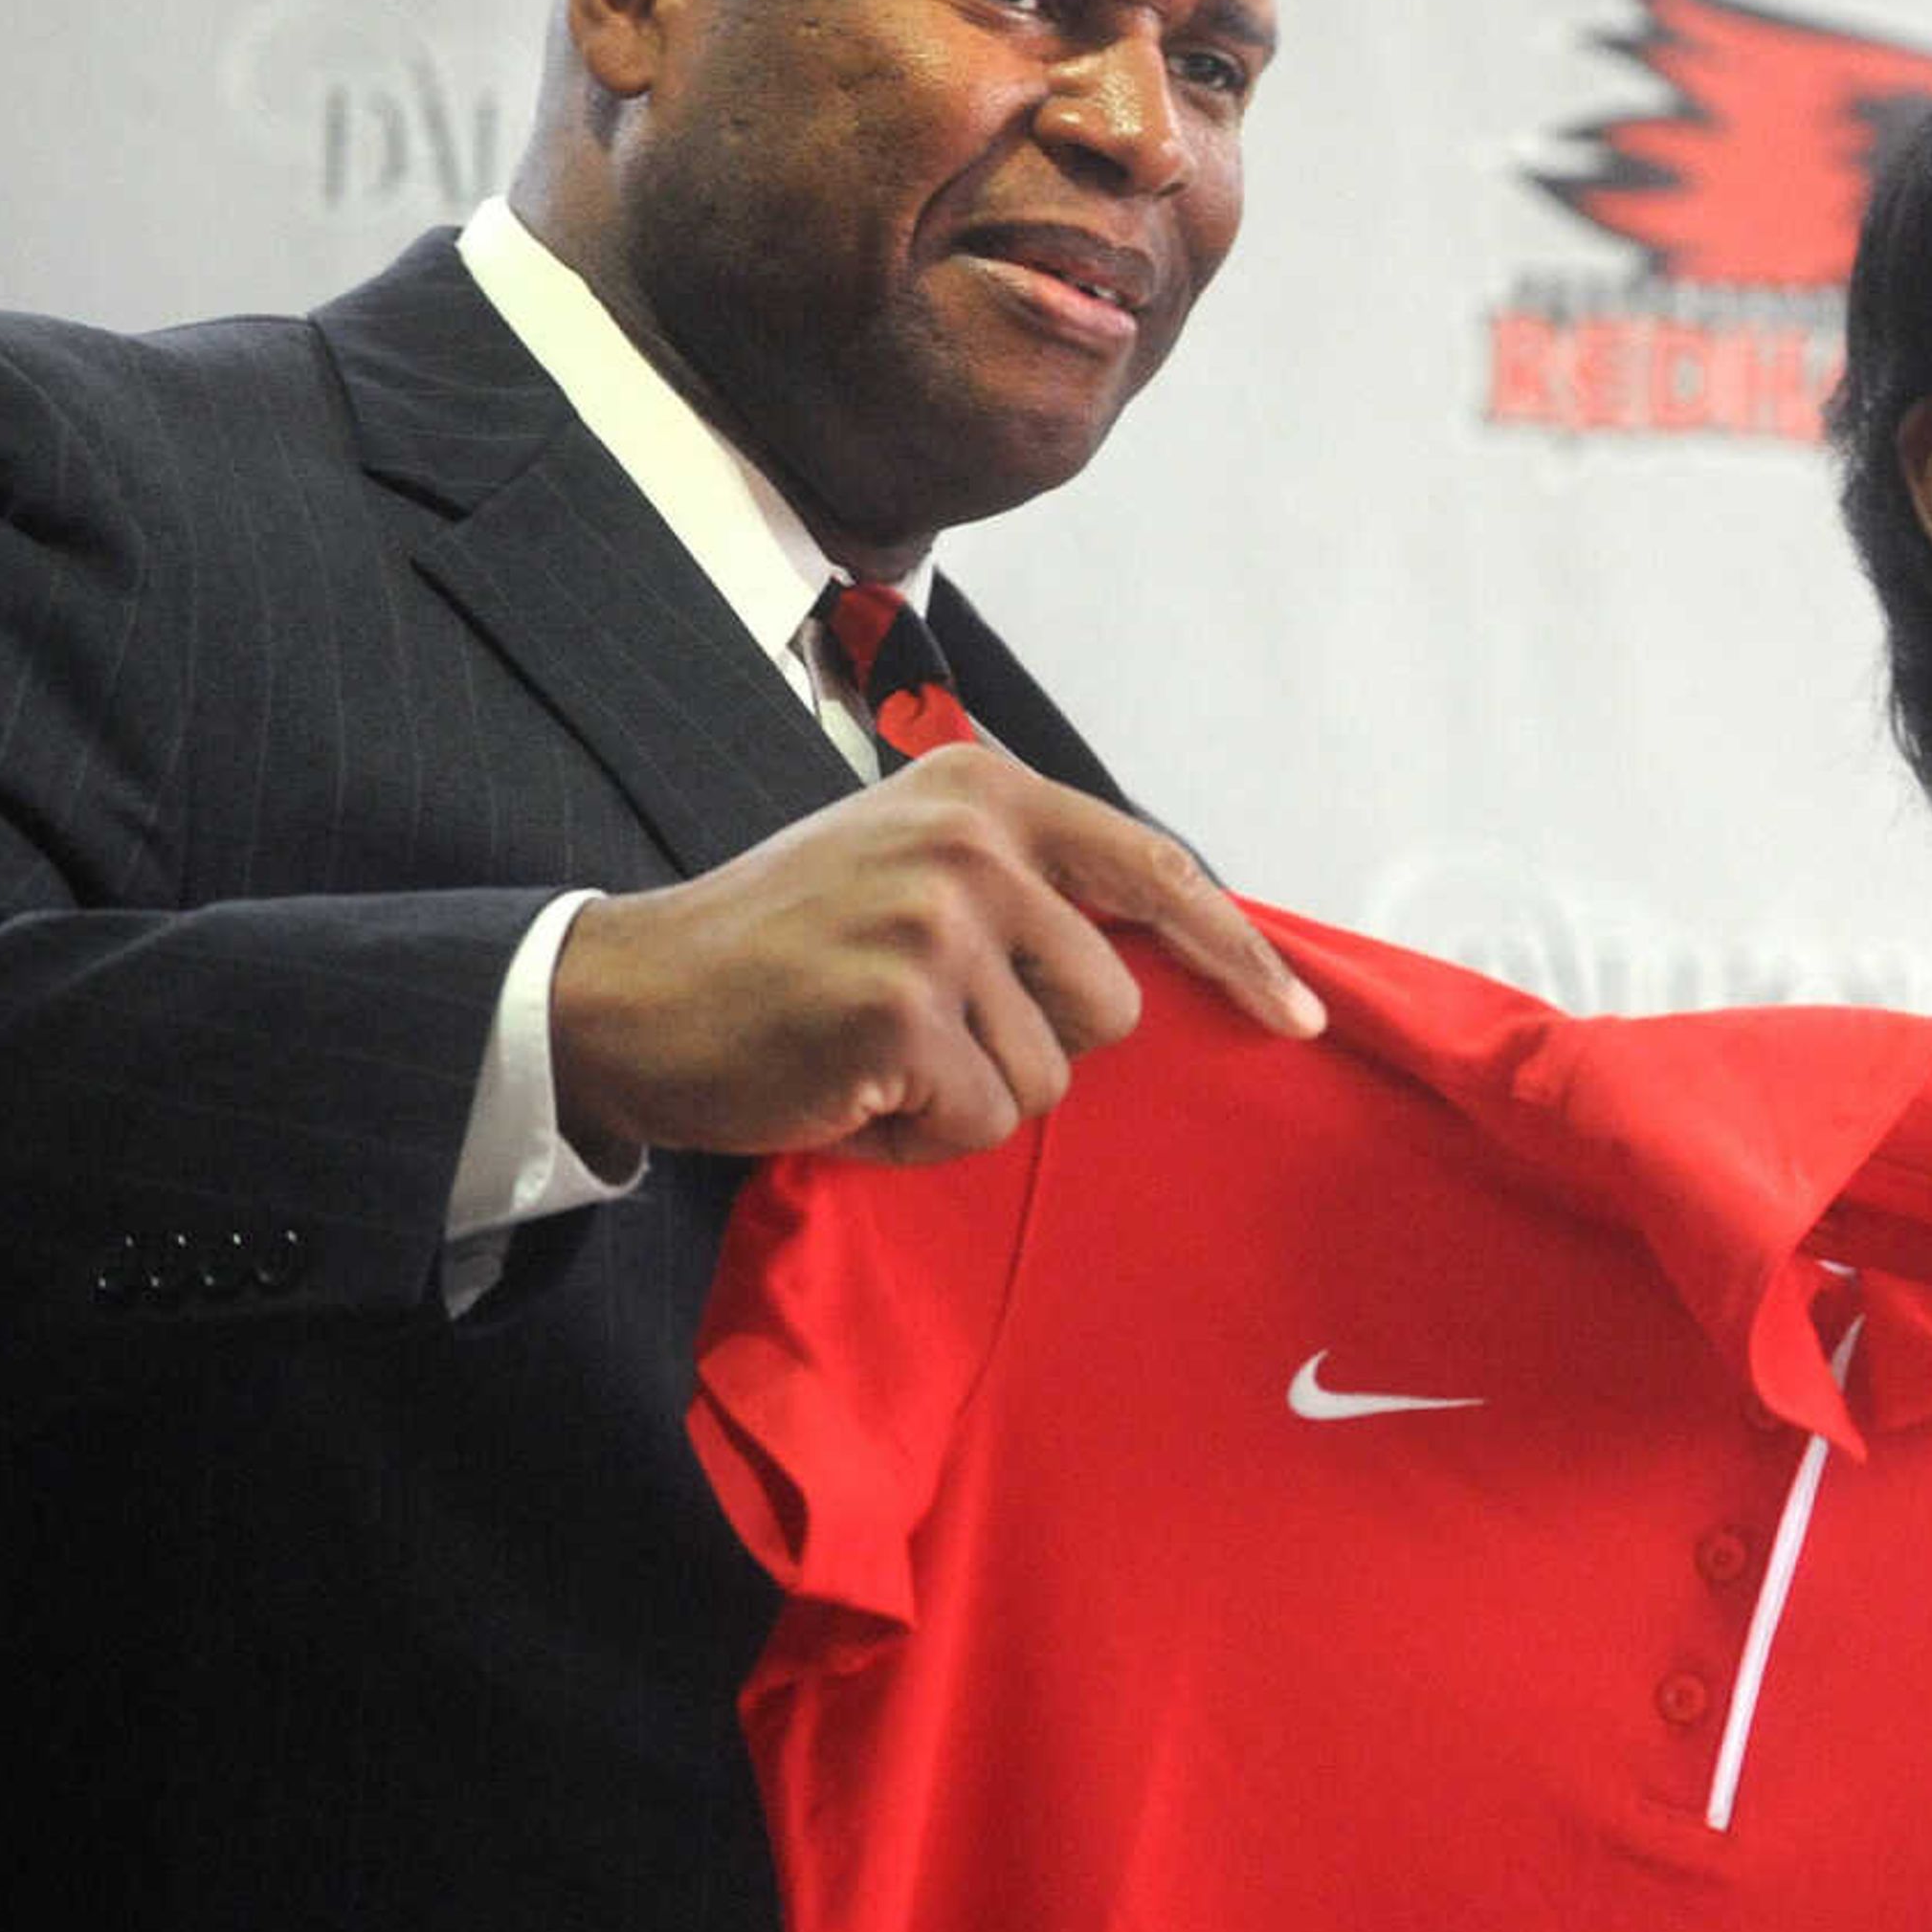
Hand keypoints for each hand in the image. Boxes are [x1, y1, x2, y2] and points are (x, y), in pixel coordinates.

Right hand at [547, 744, 1322, 1166]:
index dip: (1236, 953)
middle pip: (1110, 1005)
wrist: (631, 992)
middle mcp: (973, 844)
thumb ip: (1032, 888)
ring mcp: (937, 924)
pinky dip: (913, 1137)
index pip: (1157, 870)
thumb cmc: (788, 942)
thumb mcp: (915, 863)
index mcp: (987, 794)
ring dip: (964, 1097)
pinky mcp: (900, 1013)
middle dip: (1032, 1044)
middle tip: (922, 1025)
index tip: (1299, 1018)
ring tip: (873, 1055)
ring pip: (1045, 1079)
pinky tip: (844, 1091)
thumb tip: (1172, 951)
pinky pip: (975, 1123)